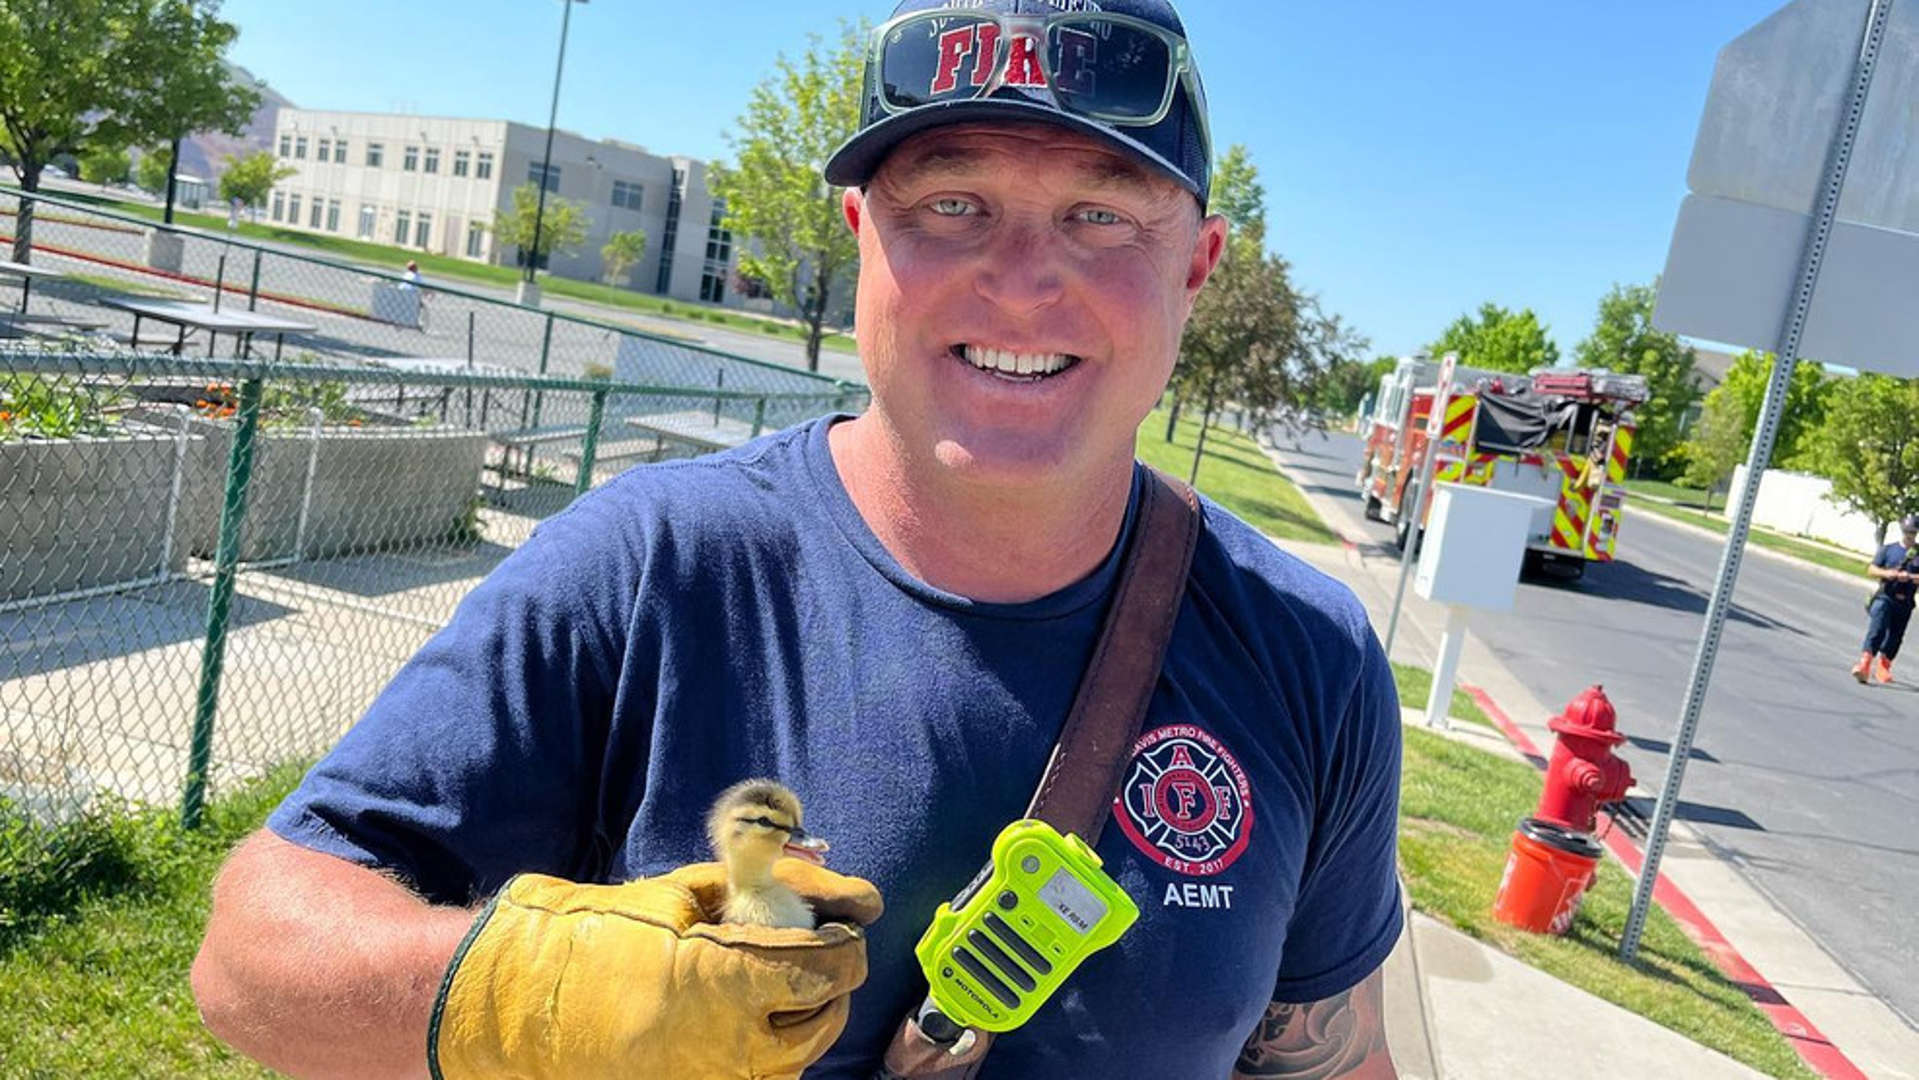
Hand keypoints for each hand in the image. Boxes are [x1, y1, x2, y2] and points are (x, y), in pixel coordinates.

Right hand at [431, 860, 882, 1079]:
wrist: (524, 1001)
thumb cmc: (600, 934)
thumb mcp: (682, 894)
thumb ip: (760, 885)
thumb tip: (830, 879)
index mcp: (726, 981)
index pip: (828, 968)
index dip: (848, 942)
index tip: (850, 922)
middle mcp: (729, 1045)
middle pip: (823, 1019)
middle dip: (833, 981)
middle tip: (821, 950)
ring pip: (798, 1059)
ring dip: (806, 1019)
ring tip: (786, 986)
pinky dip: (772, 1053)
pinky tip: (754, 1024)